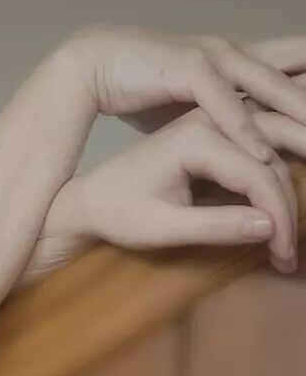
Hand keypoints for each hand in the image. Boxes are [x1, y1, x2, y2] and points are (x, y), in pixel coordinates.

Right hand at [65, 25, 305, 163]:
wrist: (91, 65)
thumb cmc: (138, 88)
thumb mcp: (191, 111)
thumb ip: (223, 122)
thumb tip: (250, 146)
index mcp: (240, 65)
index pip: (293, 75)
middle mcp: (236, 57)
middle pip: (294, 78)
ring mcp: (214, 59)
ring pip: (271, 86)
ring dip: (299, 113)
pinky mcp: (187, 69)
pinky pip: (223, 102)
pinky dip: (244, 128)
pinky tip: (262, 153)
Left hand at [65, 104, 304, 272]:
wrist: (91, 196)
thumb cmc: (119, 214)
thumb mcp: (161, 228)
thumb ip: (215, 226)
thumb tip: (270, 227)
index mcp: (195, 140)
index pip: (259, 175)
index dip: (279, 218)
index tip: (283, 256)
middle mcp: (209, 120)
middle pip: (276, 154)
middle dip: (292, 203)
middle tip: (293, 252)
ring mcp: (215, 120)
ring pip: (276, 141)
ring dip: (296, 179)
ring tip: (296, 231)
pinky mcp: (217, 129)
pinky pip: (263, 140)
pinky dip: (282, 167)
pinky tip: (287, 203)